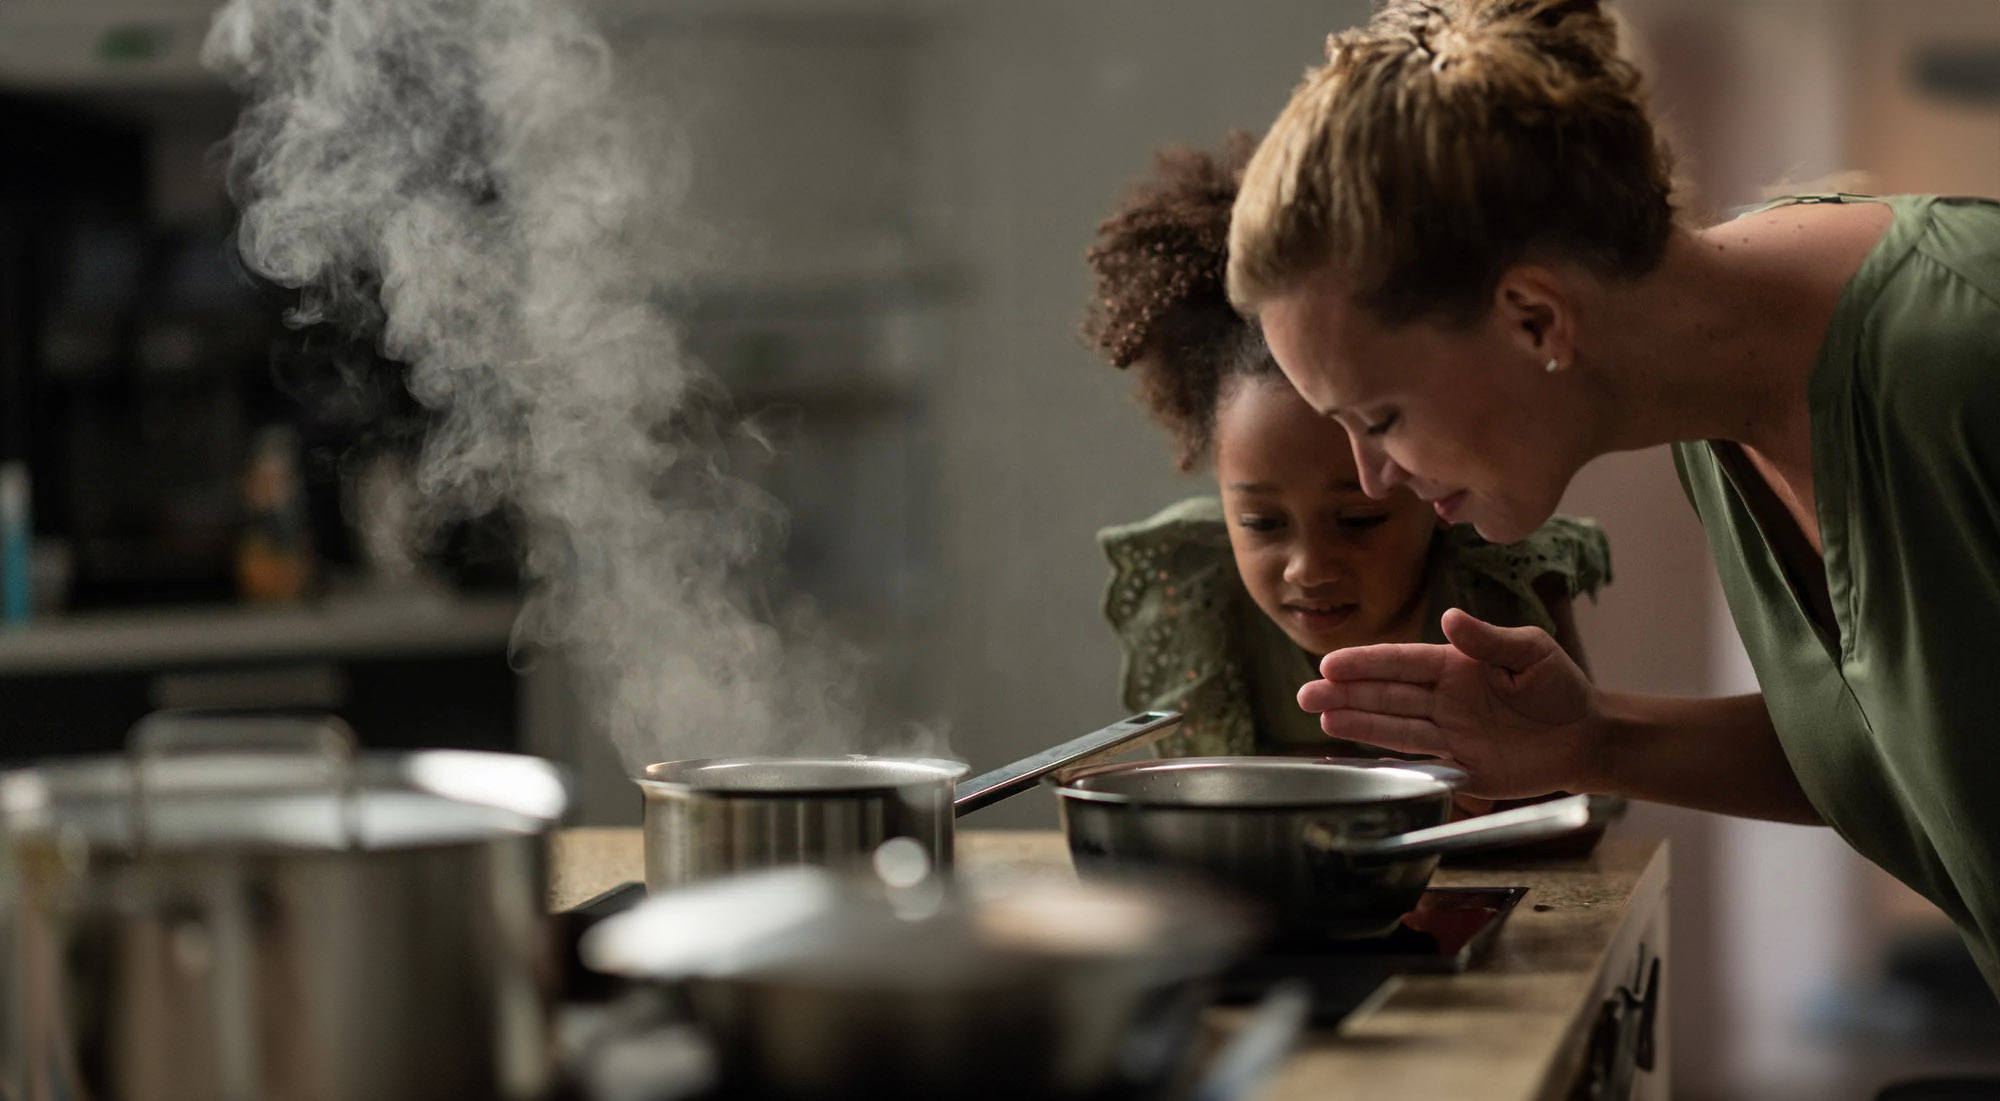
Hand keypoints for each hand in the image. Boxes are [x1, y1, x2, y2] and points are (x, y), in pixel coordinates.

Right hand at [1297, 609, 1597, 798]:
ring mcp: (1448, 734)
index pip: (1402, 663)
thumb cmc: (1561, 689)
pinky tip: (1354, 750)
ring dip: (1356, 722)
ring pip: (1392, 726)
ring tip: (1320, 718)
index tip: (1330, 664)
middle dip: (1345, 694)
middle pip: (1386, 695)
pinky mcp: (1458, 768)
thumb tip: (1450, 618)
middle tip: (1305, 694)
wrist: (1586, 739)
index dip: (1366, 664)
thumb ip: (1491, 640)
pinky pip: (1415, 760)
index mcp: (1456, 666)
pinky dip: (1384, 756)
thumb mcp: (1532, 653)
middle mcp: (1443, 699)